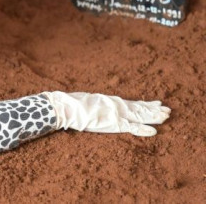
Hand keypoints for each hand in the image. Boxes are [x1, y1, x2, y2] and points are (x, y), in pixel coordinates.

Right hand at [44, 91, 169, 136]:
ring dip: (153, 117)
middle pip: (139, 108)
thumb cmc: (73, 104)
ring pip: (140, 116)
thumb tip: (98, 104)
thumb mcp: (88, 101)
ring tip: (165, 117)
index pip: (132, 102)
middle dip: (153, 110)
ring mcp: (116, 114)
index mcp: (110, 100)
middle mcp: (116, 105)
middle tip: (167, 110)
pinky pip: (132, 128)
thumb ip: (98, 104)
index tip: (155, 103)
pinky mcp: (113, 123)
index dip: (145, 104)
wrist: (66, 107)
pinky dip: (143, 130)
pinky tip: (154, 131)